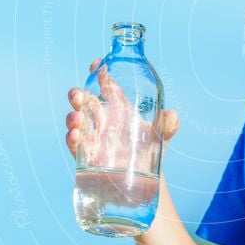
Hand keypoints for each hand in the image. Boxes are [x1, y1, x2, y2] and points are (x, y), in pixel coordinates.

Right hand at [65, 58, 179, 166]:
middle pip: (85, 103)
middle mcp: (104, 122)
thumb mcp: (162, 137)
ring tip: (76, 117)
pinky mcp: (87, 157)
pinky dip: (73, 139)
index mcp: (120, 111)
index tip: (97, 64)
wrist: (145, 181)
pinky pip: (75, 146)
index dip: (100, 75)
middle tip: (77, 94)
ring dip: (73, 117)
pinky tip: (75, 135)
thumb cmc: (151, 152)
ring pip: (77, 122)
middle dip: (78, 95)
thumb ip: (168, 126)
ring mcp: (94, 138)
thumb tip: (172, 115)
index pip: (107, 88)